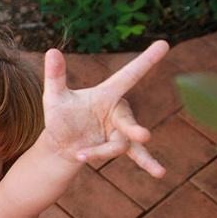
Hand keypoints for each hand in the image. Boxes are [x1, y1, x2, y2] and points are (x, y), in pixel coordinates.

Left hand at [42, 42, 168, 178]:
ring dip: (100, 152)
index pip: (130, 75)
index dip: (146, 60)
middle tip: (143, 136)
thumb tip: (52, 50)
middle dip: (133, 129)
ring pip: (121, 143)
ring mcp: (121, 130)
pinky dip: (147, 162)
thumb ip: (55, 76)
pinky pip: (137, 154)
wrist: (60, 145)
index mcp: (107, 94)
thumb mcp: (54, 98)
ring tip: (80, 155)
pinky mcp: (120, 146)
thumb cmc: (59, 117)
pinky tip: (160, 172)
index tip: (164, 44)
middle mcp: (118, 111)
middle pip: (128, 120)